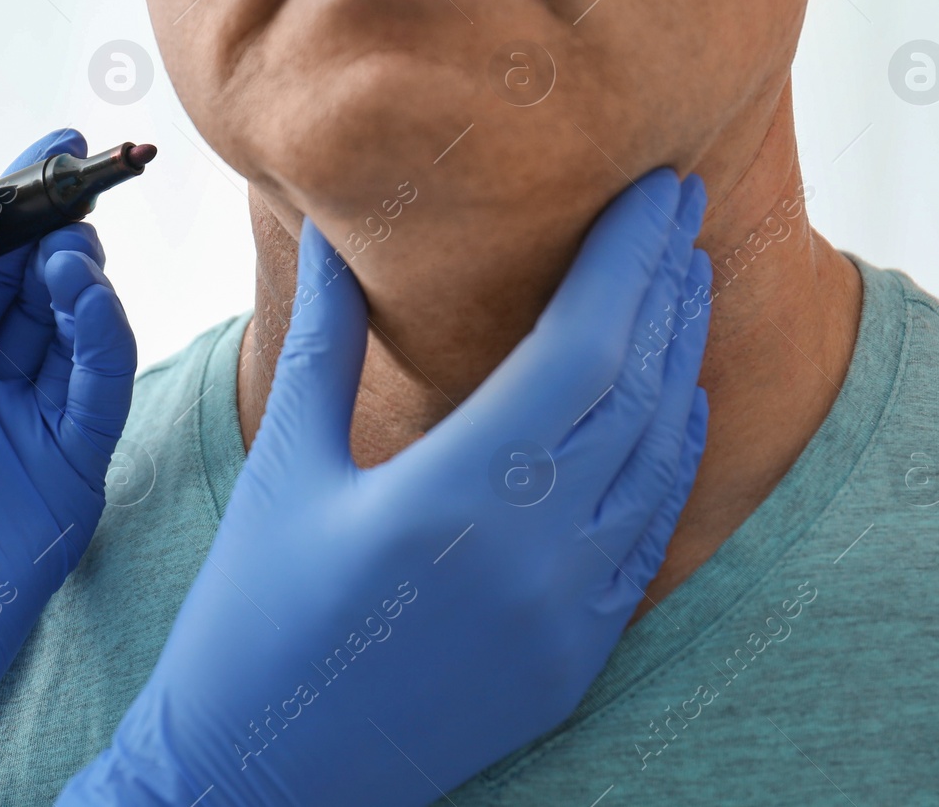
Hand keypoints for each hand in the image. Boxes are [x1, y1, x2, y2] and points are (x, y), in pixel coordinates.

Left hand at [0, 130, 137, 806]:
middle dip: (58, 234)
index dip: (15, 207)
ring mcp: (31, 428)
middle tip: (77, 192)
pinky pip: (99, 390)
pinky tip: (87, 301)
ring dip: (78, 285)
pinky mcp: (73, 471)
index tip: (55, 148)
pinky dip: (103, 340)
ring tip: (70, 258)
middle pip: (34, 289)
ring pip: (73, 333)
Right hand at [61, 170, 710, 805]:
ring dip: (679, 360)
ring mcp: (567, 614)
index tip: (654, 189)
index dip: (626, 258)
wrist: (261, 776)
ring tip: (687, 282)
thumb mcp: (287, 464)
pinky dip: (670, 457)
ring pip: (657, 458)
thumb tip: (336, 231)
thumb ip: (326, 338)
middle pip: (635, 389)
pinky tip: (675, 403)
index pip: (581, 345)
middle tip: (682, 208)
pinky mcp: (576, 659)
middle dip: (665, 286)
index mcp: (454, 491)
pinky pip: (649, 535)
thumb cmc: (252, 617)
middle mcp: (532, 552)